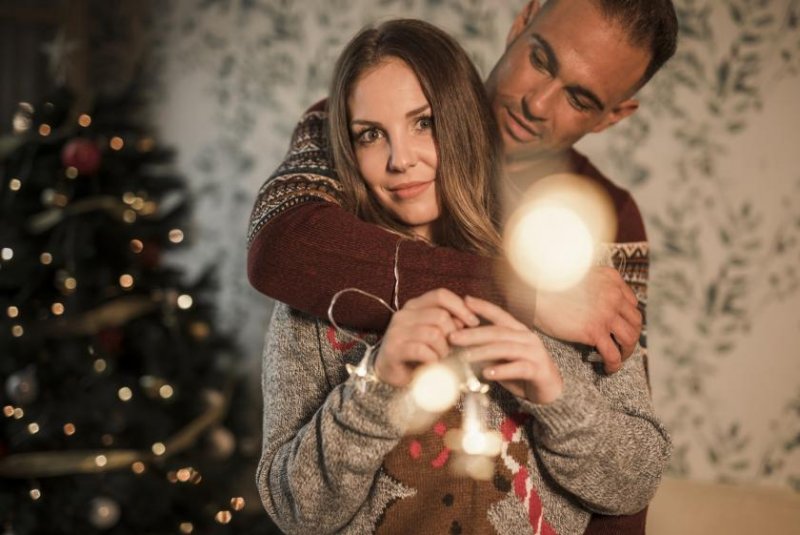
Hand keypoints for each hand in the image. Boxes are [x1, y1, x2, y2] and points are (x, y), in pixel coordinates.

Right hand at [375, 289, 479, 386]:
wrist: (390, 372)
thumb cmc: (417, 352)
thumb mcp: (435, 332)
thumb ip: (449, 322)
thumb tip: (469, 319)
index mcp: (414, 306)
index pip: (441, 295)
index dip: (460, 307)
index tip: (473, 323)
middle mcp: (403, 314)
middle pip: (440, 316)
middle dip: (453, 335)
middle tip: (451, 349)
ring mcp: (396, 332)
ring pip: (433, 334)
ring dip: (443, 350)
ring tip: (440, 358)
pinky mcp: (393, 350)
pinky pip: (421, 350)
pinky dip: (432, 359)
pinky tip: (431, 364)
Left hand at [448, 296, 562, 404]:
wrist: (551, 392)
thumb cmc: (522, 373)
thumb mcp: (502, 359)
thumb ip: (486, 350)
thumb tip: (460, 345)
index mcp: (518, 331)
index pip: (499, 315)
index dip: (483, 307)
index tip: (465, 300)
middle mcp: (527, 338)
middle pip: (497, 332)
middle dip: (473, 334)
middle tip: (453, 337)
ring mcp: (535, 353)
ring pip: (506, 348)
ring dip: (484, 352)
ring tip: (465, 357)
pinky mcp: (539, 370)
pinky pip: (519, 368)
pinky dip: (502, 370)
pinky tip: (487, 373)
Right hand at [531, 266, 641, 373]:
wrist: (536, 288)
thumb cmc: (549, 283)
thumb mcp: (578, 276)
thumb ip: (591, 285)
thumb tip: (591, 302)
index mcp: (610, 279)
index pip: (631, 302)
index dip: (627, 318)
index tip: (621, 326)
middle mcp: (613, 295)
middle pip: (635, 321)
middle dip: (632, 335)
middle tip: (622, 345)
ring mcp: (606, 314)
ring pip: (629, 338)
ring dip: (626, 351)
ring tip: (618, 358)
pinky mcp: (594, 331)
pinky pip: (612, 353)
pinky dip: (614, 364)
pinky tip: (608, 369)